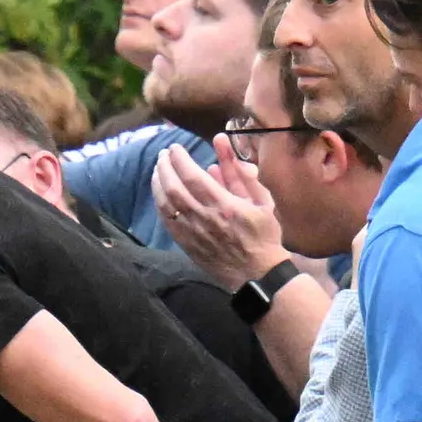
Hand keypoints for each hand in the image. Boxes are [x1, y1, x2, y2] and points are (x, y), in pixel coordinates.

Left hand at [154, 145, 287, 289]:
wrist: (256, 272)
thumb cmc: (263, 234)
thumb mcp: (262, 200)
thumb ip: (241, 174)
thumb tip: (223, 149)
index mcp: (224, 206)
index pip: (193, 177)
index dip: (180, 160)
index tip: (175, 148)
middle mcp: (203, 218)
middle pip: (173, 188)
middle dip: (164, 168)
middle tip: (163, 154)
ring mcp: (191, 233)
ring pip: (165, 204)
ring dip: (158, 184)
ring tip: (158, 169)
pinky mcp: (185, 244)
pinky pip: (166, 221)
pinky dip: (159, 203)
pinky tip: (159, 193)